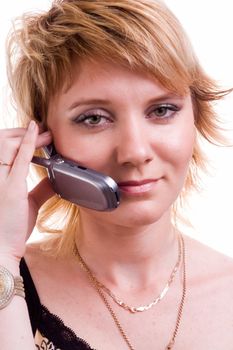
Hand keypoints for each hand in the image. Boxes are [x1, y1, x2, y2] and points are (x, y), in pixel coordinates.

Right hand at [0, 121, 54, 262]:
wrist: (1, 249)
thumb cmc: (11, 228)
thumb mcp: (27, 204)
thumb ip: (40, 189)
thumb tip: (54, 180)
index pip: (0, 146)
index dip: (16, 135)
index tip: (34, 130)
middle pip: (0, 139)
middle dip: (20, 131)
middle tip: (41, 130)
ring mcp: (0, 180)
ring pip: (6, 143)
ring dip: (25, 134)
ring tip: (44, 134)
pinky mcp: (11, 188)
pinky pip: (19, 158)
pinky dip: (28, 141)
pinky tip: (36, 131)